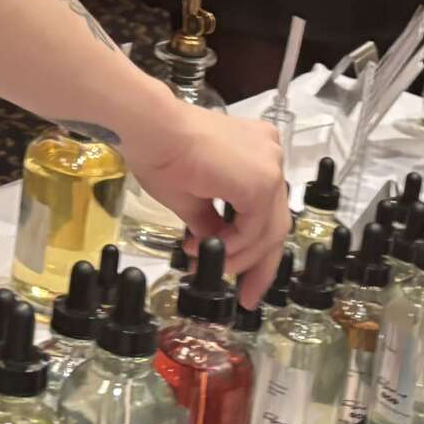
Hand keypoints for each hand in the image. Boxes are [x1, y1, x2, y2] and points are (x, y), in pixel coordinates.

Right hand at [119, 96, 290, 304]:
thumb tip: (215, 246)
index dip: (257, 249)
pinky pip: (256, 227)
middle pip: (274, 222)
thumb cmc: (160, 151)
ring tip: (208, 264)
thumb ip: (212, 222)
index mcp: (256, 152)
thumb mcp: (192, 197)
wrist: (149, 129)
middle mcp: (270, 155)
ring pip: (268, 229)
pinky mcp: (261, 180)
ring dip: (240, 256)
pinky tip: (211, 249)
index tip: (244, 278)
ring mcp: (269, 166)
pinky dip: (236, 246)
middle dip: (258, 264)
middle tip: (246, 295)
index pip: (266, 210)